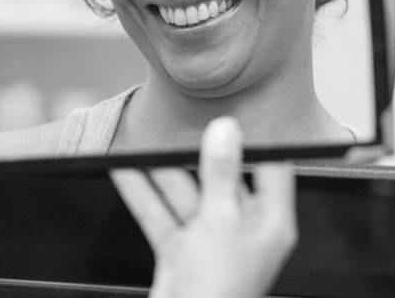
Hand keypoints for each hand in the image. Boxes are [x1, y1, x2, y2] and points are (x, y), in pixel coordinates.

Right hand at [110, 117, 296, 297]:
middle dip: (191, 155)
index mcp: (268, 223)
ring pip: (183, 195)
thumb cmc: (219, 289)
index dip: (254, 141)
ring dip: (159, 172)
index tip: (235, 114)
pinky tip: (124, 171)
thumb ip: (221, 172)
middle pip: (217, 179)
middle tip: (174, 127)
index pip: (269, 170)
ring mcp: (207, 241)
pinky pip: (159, 213)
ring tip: (138, 146)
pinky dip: (141, 194)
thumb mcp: (221, 219)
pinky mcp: (178, 251)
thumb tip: (225, 130)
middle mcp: (240, 229)